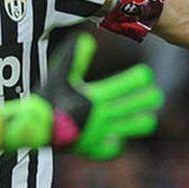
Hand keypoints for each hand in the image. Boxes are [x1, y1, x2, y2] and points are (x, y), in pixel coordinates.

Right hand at [0, 33, 163, 159]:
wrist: (34, 129)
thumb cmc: (46, 100)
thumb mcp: (58, 75)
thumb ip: (74, 58)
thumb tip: (86, 38)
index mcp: (97, 96)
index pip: (132, 83)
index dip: (141, 77)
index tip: (144, 75)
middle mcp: (103, 116)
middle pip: (139, 106)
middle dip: (149, 99)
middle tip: (153, 95)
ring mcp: (100, 133)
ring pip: (134, 128)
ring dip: (141, 121)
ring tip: (146, 117)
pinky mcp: (92, 148)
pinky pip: (114, 148)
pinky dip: (118, 142)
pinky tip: (118, 137)